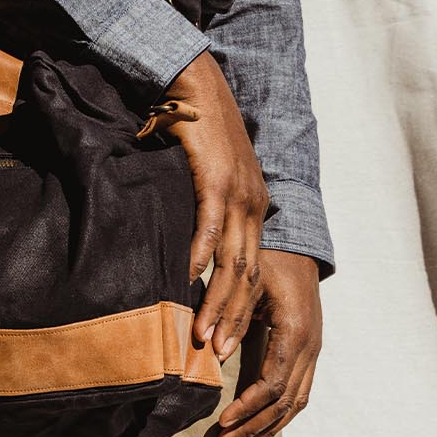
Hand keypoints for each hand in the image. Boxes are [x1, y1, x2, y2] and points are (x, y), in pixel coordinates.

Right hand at [161, 49, 271, 358]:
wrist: (194, 81)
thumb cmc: (192, 131)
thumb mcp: (204, 181)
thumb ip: (200, 215)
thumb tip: (182, 250)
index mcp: (253, 209)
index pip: (251, 273)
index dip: (238, 312)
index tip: (224, 346)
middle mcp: (254, 205)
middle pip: (247, 276)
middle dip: (232, 320)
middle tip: (216, 356)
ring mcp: (239, 192)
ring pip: (233, 261)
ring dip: (217, 301)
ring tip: (203, 335)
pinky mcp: (218, 177)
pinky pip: (210, 225)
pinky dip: (200, 255)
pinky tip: (188, 280)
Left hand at [215, 249, 322, 436]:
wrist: (298, 246)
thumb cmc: (270, 260)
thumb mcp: (247, 280)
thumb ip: (232, 315)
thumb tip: (214, 352)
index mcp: (296, 331)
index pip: (273, 384)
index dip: (248, 407)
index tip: (222, 421)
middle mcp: (311, 345)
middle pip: (286, 401)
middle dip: (254, 425)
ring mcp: (314, 350)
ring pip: (297, 402)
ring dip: (267, 427)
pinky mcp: (310, 352)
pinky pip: (300, 392)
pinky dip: (281, 414)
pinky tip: (259, 426)